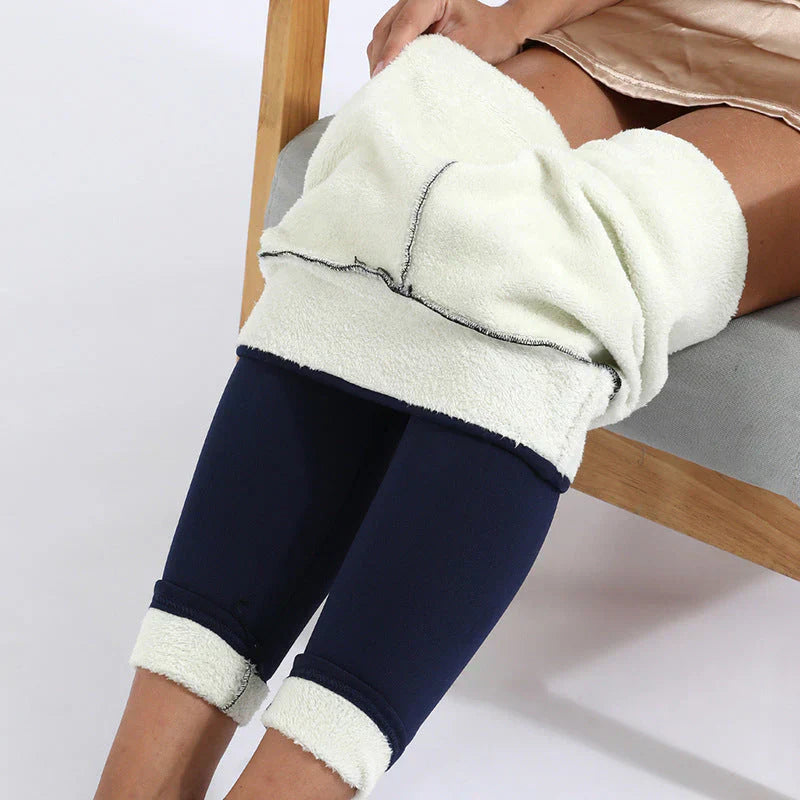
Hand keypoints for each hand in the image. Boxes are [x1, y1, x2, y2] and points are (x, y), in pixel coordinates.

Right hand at [366, 0, 526, 77]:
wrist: (499, 33)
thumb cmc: (489, 37)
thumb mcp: (465, 47)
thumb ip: (435, 57)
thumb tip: (407, 75)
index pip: (406, 23)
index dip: (392, 50)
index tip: (383, 73)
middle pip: (387, 28)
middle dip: (382, 58)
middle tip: (379, 87)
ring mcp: (410, 8)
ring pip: (382, 33)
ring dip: (380, 59)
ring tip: (382, 85)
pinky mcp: (408, 22)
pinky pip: (387, 38)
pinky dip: (385, 57)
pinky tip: (388, 75)